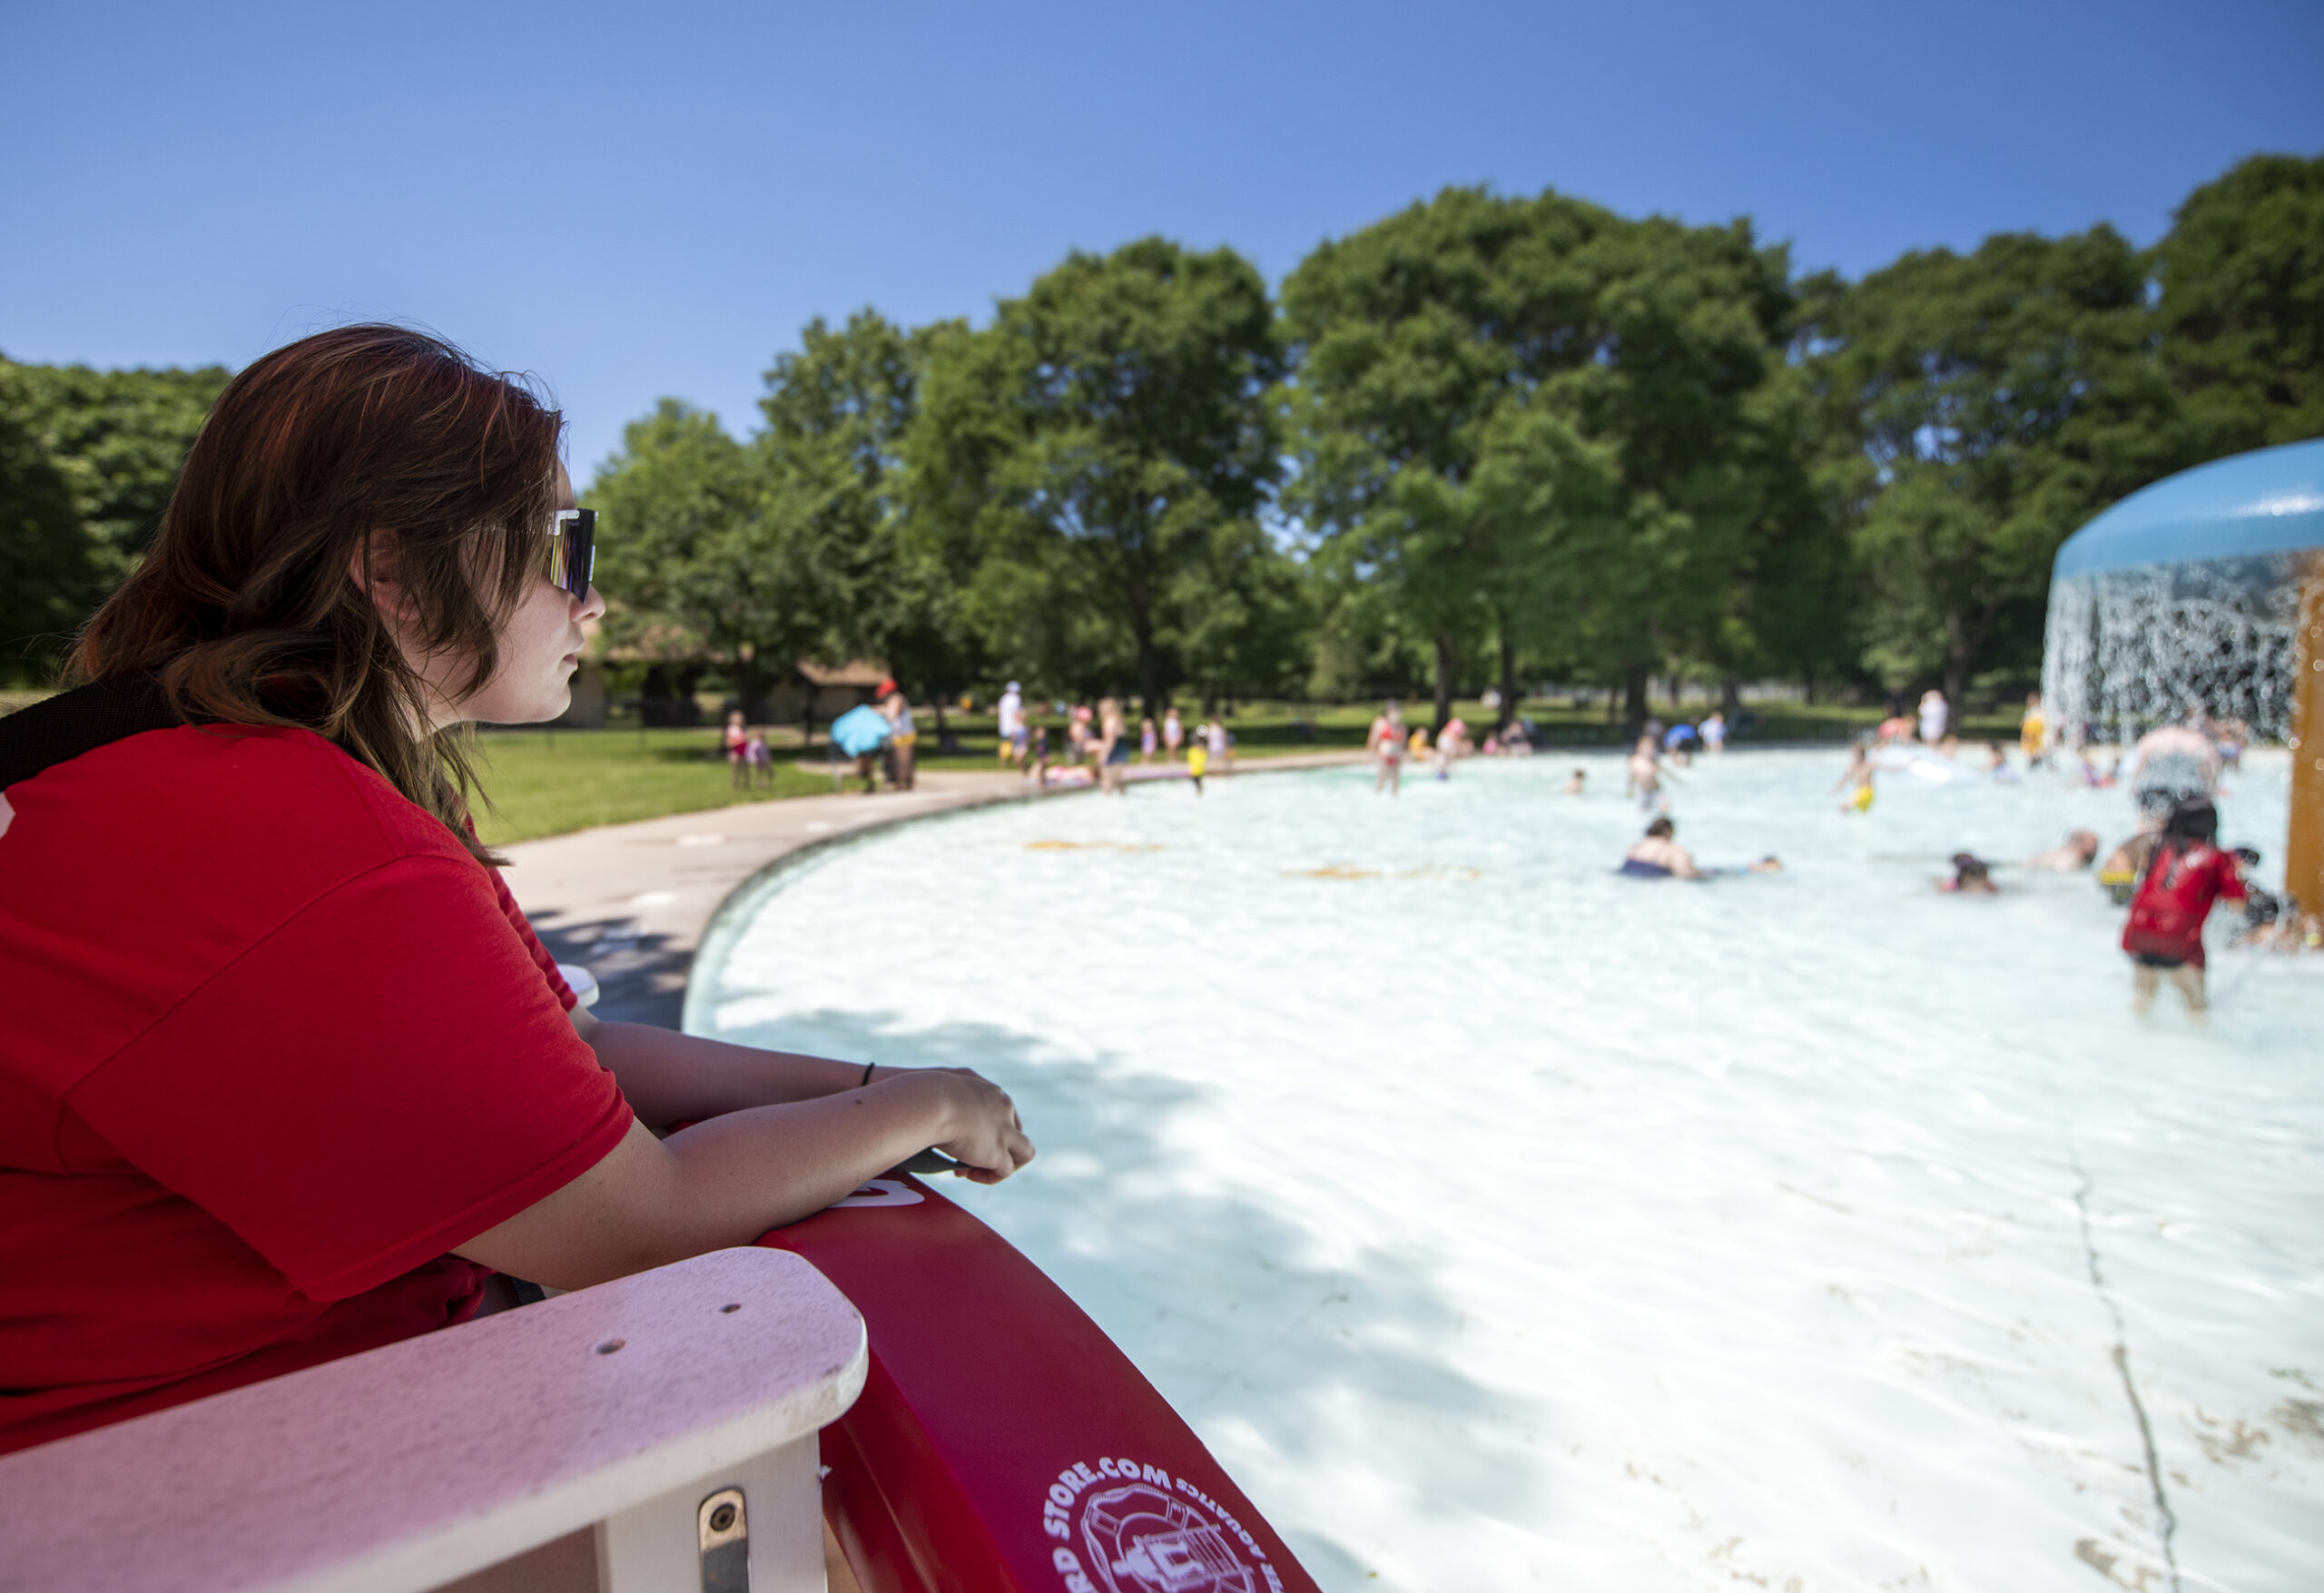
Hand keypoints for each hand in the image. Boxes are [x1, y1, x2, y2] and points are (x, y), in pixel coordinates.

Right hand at [929, 1067, 1035, 1183]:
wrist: (930, 1102)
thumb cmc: (924, 1094)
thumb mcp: (940, 1087)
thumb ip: (946, 1097)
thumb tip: (936, 1108)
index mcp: (991, 1092)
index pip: (1003, 1114)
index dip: (986, 1131)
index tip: (963, 1139)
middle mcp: (1004, 1108)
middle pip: (1015, 1132)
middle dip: (994, 1148)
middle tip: (967, 1157)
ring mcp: (1004, 1131)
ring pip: (1023, 1152)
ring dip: (1001, 1164)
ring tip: (974, 1170)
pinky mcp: (998, 1152)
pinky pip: (1005, 1170)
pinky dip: (989, 1177)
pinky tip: (967, 1174)